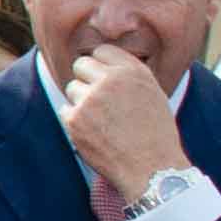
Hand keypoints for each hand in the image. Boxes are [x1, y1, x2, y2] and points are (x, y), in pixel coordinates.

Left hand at [62, 45, 192, 206]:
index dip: (102, 66)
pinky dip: (75, 122)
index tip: (104, 80)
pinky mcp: (74, 119)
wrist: (152, 169)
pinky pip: (65, 110)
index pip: (102, 51)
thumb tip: (102, 61)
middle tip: (97, 100)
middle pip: (81, 64)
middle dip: (86, 79)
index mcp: (133, 71)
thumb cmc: (156, 135)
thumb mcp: (153, 94)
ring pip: (73, 88)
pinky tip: (95, 134)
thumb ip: (128, 75)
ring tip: (103, 122)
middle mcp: (111, 80)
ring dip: (81, 102)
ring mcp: (90, 98)